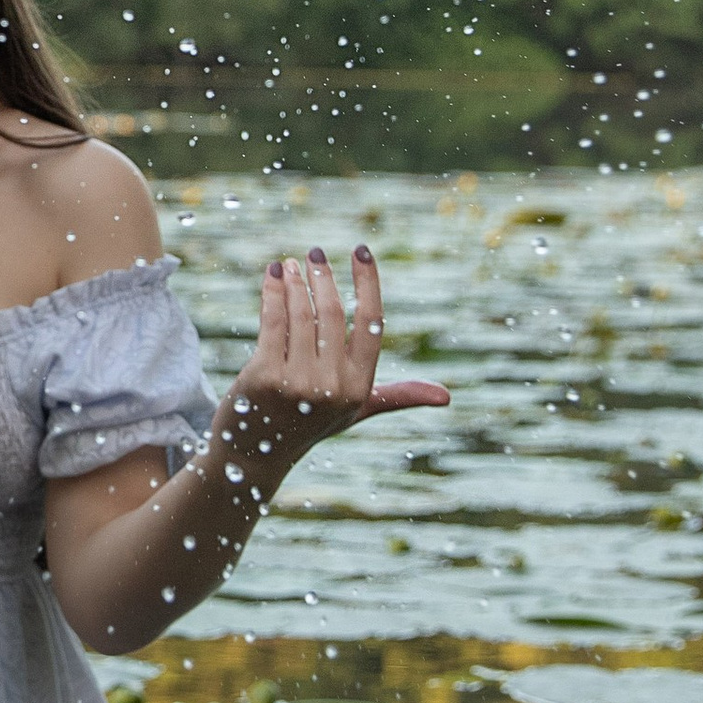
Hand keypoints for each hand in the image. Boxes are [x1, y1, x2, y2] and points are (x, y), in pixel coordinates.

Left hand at [218, 244, 449, 477]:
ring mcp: (297, 382)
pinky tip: (274, 274)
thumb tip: (446, 398)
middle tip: (315, 253)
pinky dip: (273, 292)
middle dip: (324, 277)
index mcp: (359, 387)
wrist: (255, 452)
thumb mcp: (356, 410)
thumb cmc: (310, 424)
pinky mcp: (263, 376)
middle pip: (333, 314)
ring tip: (292, 263)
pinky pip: (273, 322)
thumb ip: (397, 396)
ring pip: (301, 314)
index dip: (368, 283)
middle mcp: (332, 386)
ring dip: (297, 282)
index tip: (362, 250)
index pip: (371, 323)